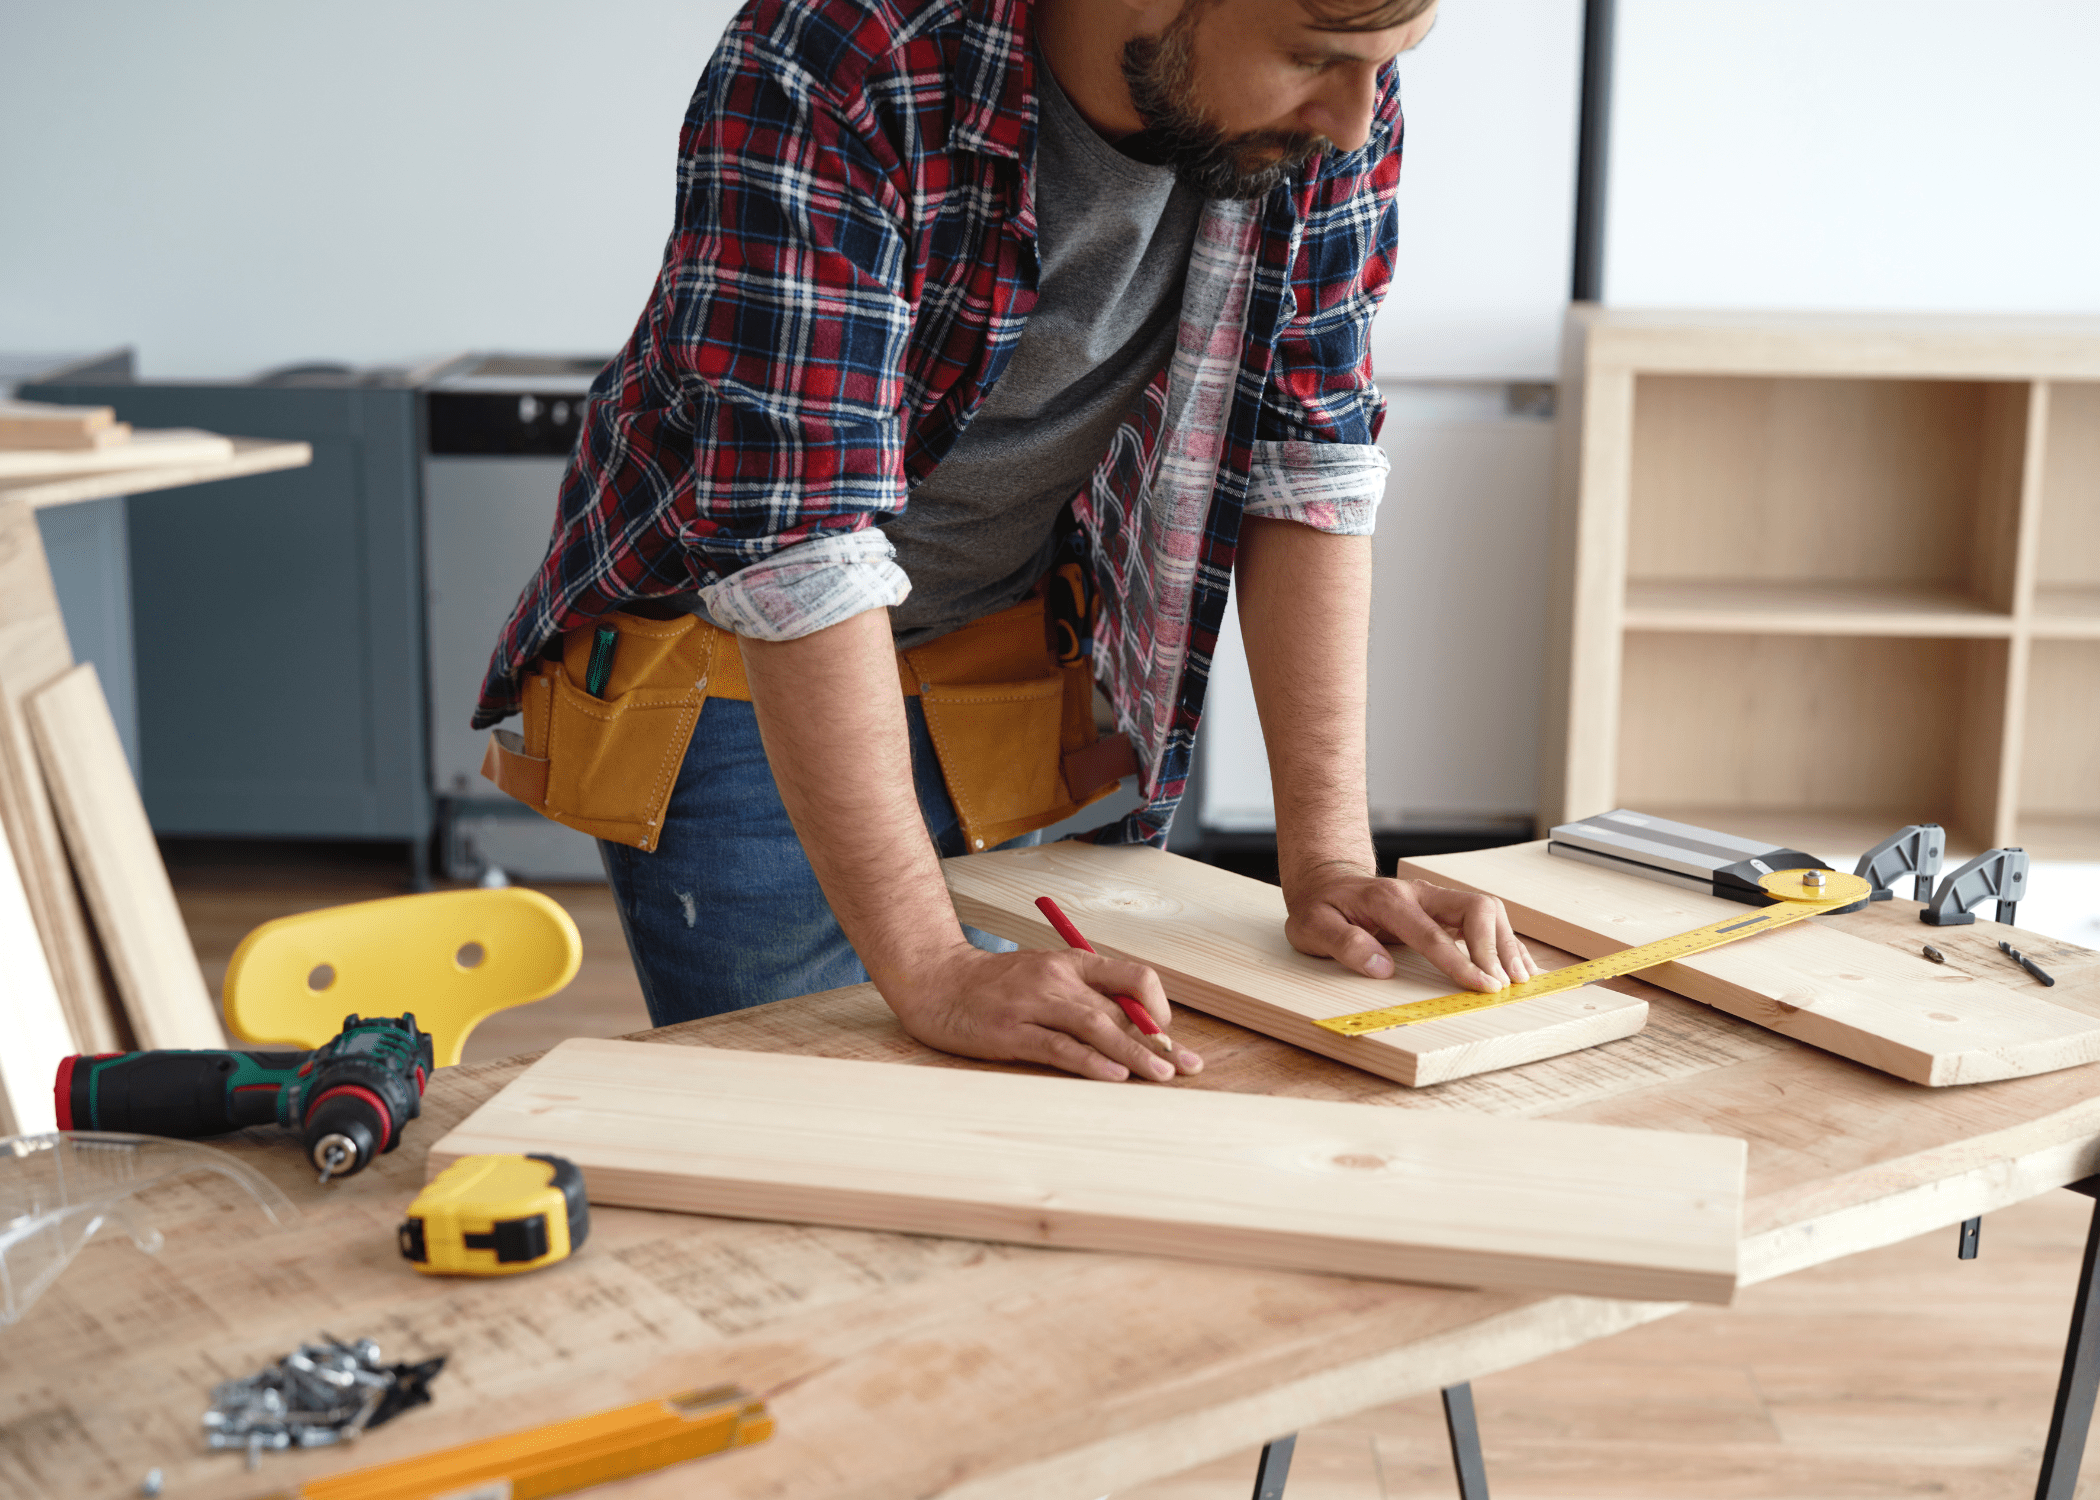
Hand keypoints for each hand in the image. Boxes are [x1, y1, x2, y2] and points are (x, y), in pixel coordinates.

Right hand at [878, 943, 1203, 1082]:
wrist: (936, 981)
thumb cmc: (996, 985)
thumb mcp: (1045, 977)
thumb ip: (1085, 996)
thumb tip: (1136, 1028)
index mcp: (1072, 962)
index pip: (1133, 976)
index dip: (1158, 1006)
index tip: (1167, 1034)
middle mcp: (1057, 978)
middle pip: (1120, 1010)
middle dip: (1158, 1042)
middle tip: (1187, 1067)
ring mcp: (1033, 1004)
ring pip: (1096, 1028)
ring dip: (1134, 1053)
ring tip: (1162, 1075)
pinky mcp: (1011, 1032)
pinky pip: (1059, 1048)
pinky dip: (1090, 1062)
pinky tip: (1113, 1075)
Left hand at [1282, 862, 1541, 991]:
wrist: (1327, 883)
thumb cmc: (1321, 908)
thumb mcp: (1312, 928)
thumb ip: (1343, 944)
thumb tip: (1381, 968)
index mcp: (1388, 900)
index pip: (1432, 933)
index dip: (1461, 961)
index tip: (1484, 986)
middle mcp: (1419, 893)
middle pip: (1474, 908)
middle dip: (1496, 946)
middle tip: (1505, 984)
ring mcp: (1435, 898)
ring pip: (1486, 910)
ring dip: (1507, 943)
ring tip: (1521, 978)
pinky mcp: (1444, 907)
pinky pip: (1484, 917)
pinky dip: (1503, 940)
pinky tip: (1518, 963)